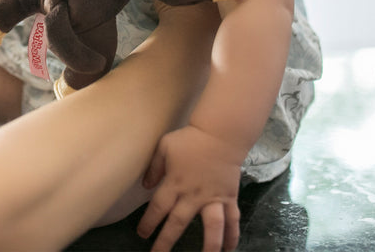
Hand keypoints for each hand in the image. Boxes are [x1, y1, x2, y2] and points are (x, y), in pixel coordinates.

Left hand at [137, 125, 241, 251]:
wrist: (219, 134)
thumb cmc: (189, 139)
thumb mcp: (164, 146)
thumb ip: (154, 167)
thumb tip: (146, 186)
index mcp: (175, 182)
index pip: (159, 207)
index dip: (149, 222)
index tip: (142, 234)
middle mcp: (194, 195)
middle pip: (179, 223)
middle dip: (166, 242)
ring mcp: (213, 198)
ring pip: (212, 228)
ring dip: (208, 246)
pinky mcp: (229, 198)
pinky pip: (232, 220)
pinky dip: (232, 236)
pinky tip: (230, 249)